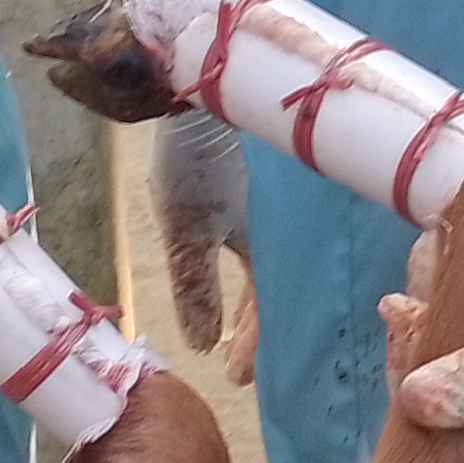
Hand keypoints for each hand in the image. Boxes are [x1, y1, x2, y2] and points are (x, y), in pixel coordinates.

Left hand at [152, 109, 256, 382]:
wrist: (200, 85)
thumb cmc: (195, 162)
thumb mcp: (187, 230)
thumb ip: (196, 286)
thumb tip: (202, 345)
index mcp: (267, 242)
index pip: (264, 306)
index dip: (251, 343)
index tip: (236, 378)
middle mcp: (276, 225)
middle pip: (274, 287)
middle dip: (258, 326)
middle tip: (238, 362)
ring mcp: (266, 202)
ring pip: (269, 261)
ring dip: (253, 296)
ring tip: (232, 325)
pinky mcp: (250, 180)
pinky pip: (257, 234)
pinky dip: (246, 259)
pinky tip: (226, 260)